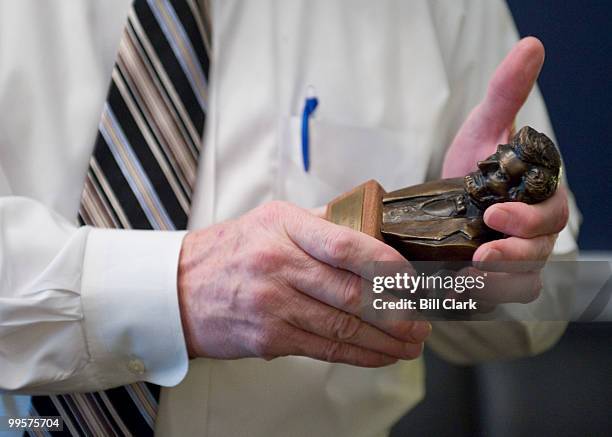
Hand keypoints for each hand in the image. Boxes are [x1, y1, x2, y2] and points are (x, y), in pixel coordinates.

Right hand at [177, 201, 430, 366]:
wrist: (179, 288)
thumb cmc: (233, 251)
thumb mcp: (272, 222)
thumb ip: (322, 225)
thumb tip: (373, 230)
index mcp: (284, 227)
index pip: (346, 245)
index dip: (386, 265)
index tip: (412, 279)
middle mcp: (278, 264)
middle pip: (351, 293)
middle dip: (396, 312)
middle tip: (422, 320)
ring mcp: (272, 304)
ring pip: (343, 326)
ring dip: (385, 340)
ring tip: (410, 343)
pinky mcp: (268, 337)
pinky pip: (324, 348)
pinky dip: (359, 354)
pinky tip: (380, 355)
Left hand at [442, 37, 568, 303]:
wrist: (434, 205)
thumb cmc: (465, 169)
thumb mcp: (482, 131)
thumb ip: (507, 94)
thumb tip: (532, 46)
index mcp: (537, 196)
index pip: (553, 211)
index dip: (529, 217)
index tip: (495, 215)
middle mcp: (534, 230)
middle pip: (543, 249)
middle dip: (516, 251)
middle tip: (483, 249)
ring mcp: (518, 258)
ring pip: (528, 278)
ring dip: (501, 279)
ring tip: (469, 275)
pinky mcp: (499, 280)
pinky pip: (507, 295)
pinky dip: (489, 295)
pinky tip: (463, 289)